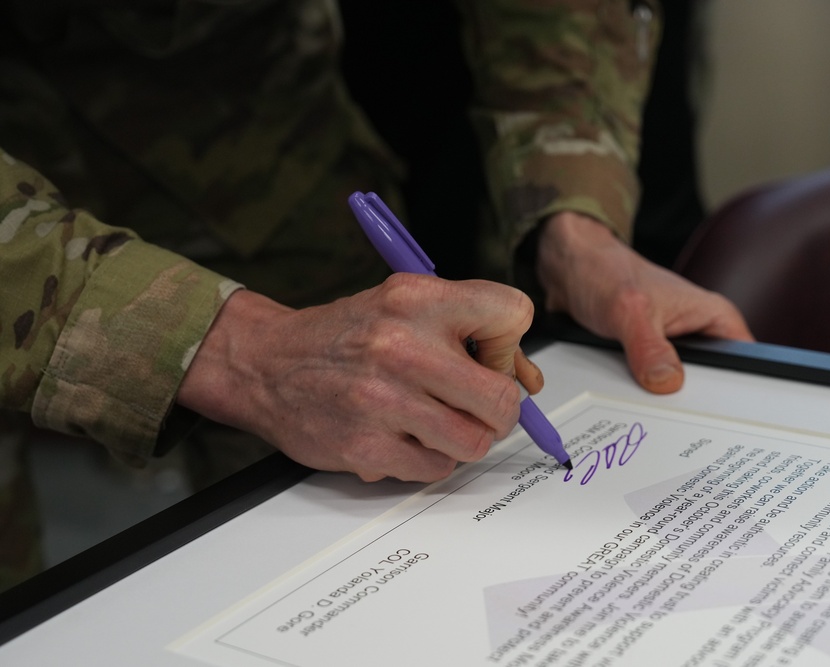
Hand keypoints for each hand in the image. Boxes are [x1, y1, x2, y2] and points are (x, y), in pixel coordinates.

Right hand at [177, 274, 536, 481]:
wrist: (268, 363)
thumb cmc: (348, 335)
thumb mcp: (407, 308)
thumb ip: (472, 333)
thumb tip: (529, 382)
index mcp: (417, 299)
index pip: (513, 313)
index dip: (511, 345)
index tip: (488, 356)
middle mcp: (401, 346)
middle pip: (503, 398)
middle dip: (499, 410)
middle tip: (477, 407)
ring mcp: (383, 401)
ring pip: (475, 442)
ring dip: (464, 438)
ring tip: (435, 422)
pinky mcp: (366, 446)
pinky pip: (436, 469)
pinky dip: (429, 460)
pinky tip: (403, 437)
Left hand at [536, 211, 752, 393]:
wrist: (573, 272)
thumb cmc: (605, 273)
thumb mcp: (628, 311)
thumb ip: (649, 347)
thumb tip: (668, 382)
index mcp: (714, 317)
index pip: (746, 366)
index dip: (735, 394)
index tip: (714, 414)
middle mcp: (700, 334)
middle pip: (713, 387)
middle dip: (690, 402)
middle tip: (670, 412)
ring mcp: (676, 349)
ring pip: (680, 391)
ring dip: (661, 400)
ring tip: (645, 403)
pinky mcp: (652, 359)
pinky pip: (654, 388)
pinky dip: (641, 395)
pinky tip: (629, 400)